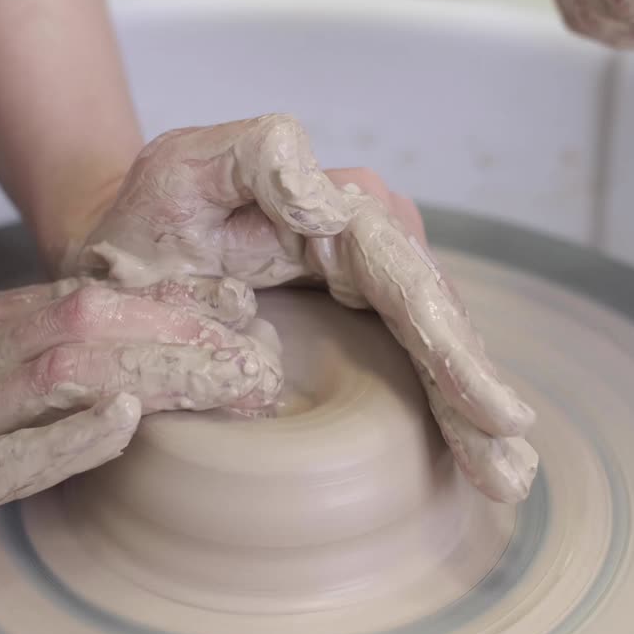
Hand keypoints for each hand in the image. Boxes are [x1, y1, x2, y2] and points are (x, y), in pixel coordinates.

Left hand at [71, 114, 538, 502]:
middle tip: (512, 474)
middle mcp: (370, 241)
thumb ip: (254, 156)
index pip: (409, 288)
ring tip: (508, 477)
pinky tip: (471, 449)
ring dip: (473, 414)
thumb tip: (328, 199)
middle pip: (438, 326)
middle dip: (479, 401)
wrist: (121, 247)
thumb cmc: (148, 215)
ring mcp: (368, 277)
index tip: (493, 414)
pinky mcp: (357, 310)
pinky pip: (411, 358)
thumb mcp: (182, 169)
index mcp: (341, 211)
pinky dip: (444, 405)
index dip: (455, 354)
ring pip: (434, 348)